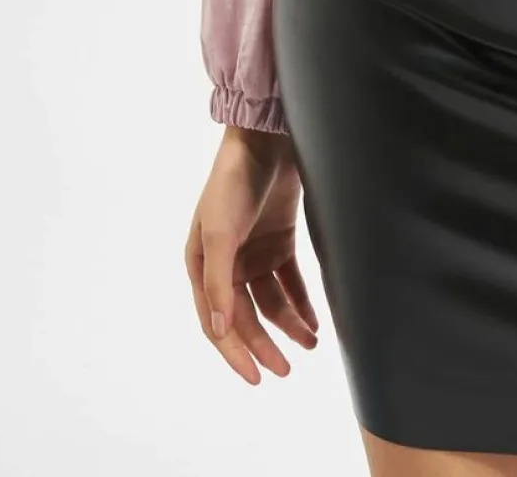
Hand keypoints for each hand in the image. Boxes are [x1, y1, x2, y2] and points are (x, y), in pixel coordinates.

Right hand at [184, 127, 320, 383]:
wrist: (264, 138)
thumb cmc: (232, 183)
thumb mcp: (219, 233)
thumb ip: (219, 283)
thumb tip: (220, 331)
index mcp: (202, 265)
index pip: (218, 323)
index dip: (235, 352)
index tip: (256, 378)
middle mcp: (227, 264)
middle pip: (246, 317)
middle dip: (265, 345)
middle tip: (286, 370)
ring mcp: (254, 252)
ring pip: (271, 302)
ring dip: (288, 325)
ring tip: (310, 345)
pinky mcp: (279, 239)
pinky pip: (290, 281)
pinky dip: (301, 302)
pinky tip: (314, 321)